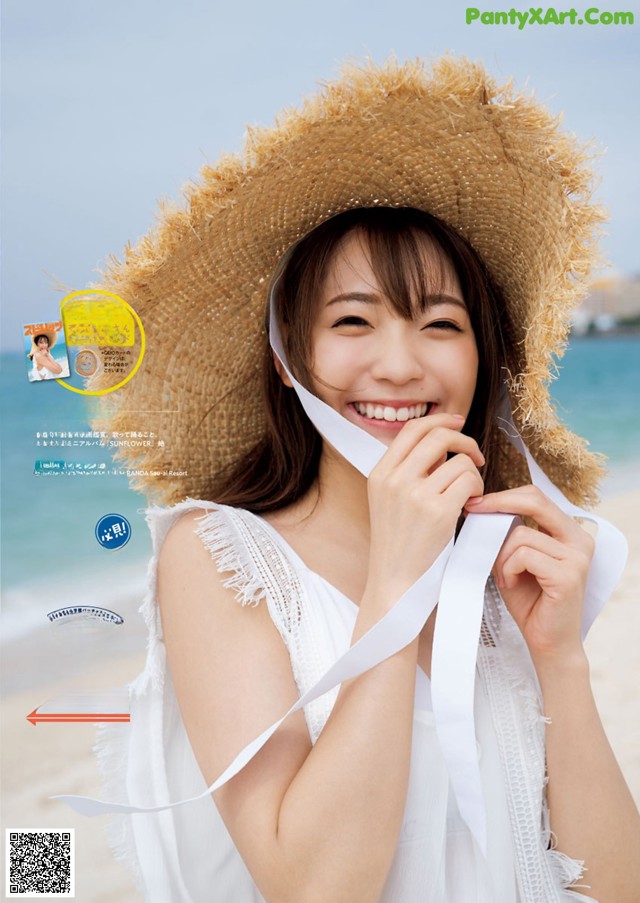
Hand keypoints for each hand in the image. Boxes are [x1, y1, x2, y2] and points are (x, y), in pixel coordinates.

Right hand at [366, 413, 484, 602]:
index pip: (412, 428)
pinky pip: (469, 480)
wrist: (395, 584)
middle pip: (438, 435)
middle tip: (476, 459)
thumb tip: (442, 444)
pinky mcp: (437, 511)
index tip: (458, 422)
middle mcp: (393, 479)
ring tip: (469, 495)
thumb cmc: (400, 545)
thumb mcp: (390, 500)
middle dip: (465, 441)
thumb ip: (410, 470)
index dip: (439, 420)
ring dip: (473, 474)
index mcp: (379, 473)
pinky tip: (470, 506)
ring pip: (459, 459)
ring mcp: (414, 494)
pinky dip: (477, 489)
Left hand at [465, 486, 594, 664]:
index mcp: (570, 532)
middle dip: (498, 504)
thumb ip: (508, 535)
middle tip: (472, 511)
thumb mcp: (515, 560)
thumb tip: (482, 508)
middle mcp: (580, 540)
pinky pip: (523, 556)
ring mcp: (577, 556)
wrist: (548, 642)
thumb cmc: (530, 602)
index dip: (504, 495)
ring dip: (502, 557)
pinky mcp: (569, 575)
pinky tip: (512, 585)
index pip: (537, 497)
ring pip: (520, 535)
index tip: (476, 501)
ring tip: (507, 578)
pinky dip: (508, 570)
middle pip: (534, 502)